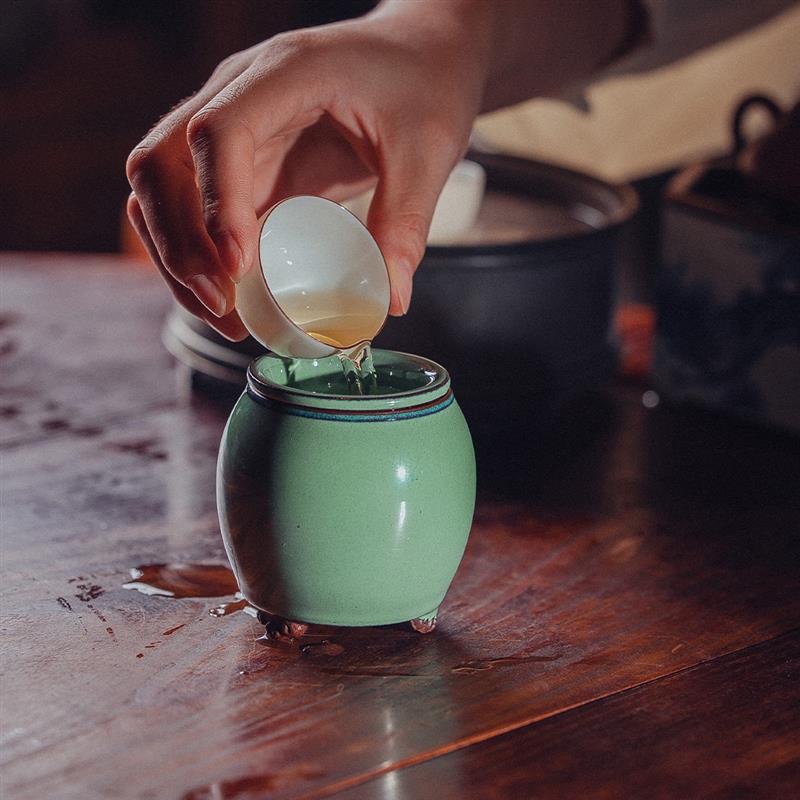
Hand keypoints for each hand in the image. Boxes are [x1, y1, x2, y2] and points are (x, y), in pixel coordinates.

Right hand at [126, 4, 491, 338]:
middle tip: (222, 304)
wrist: (419, 53)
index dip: (216, 203)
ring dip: (178, 256)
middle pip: (162, 163)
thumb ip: (405, 222)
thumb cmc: (423, 84)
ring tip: (223, 314)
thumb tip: (392, 301)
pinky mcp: (245, 163)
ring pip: (163, 191)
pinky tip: (230, 299)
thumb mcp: (428, 151)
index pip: (218, 132)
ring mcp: (236, 130)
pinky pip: (195, 210)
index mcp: (285, 73)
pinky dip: (200, 256)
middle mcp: (241, 94)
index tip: (239, 267)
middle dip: (179, 243)